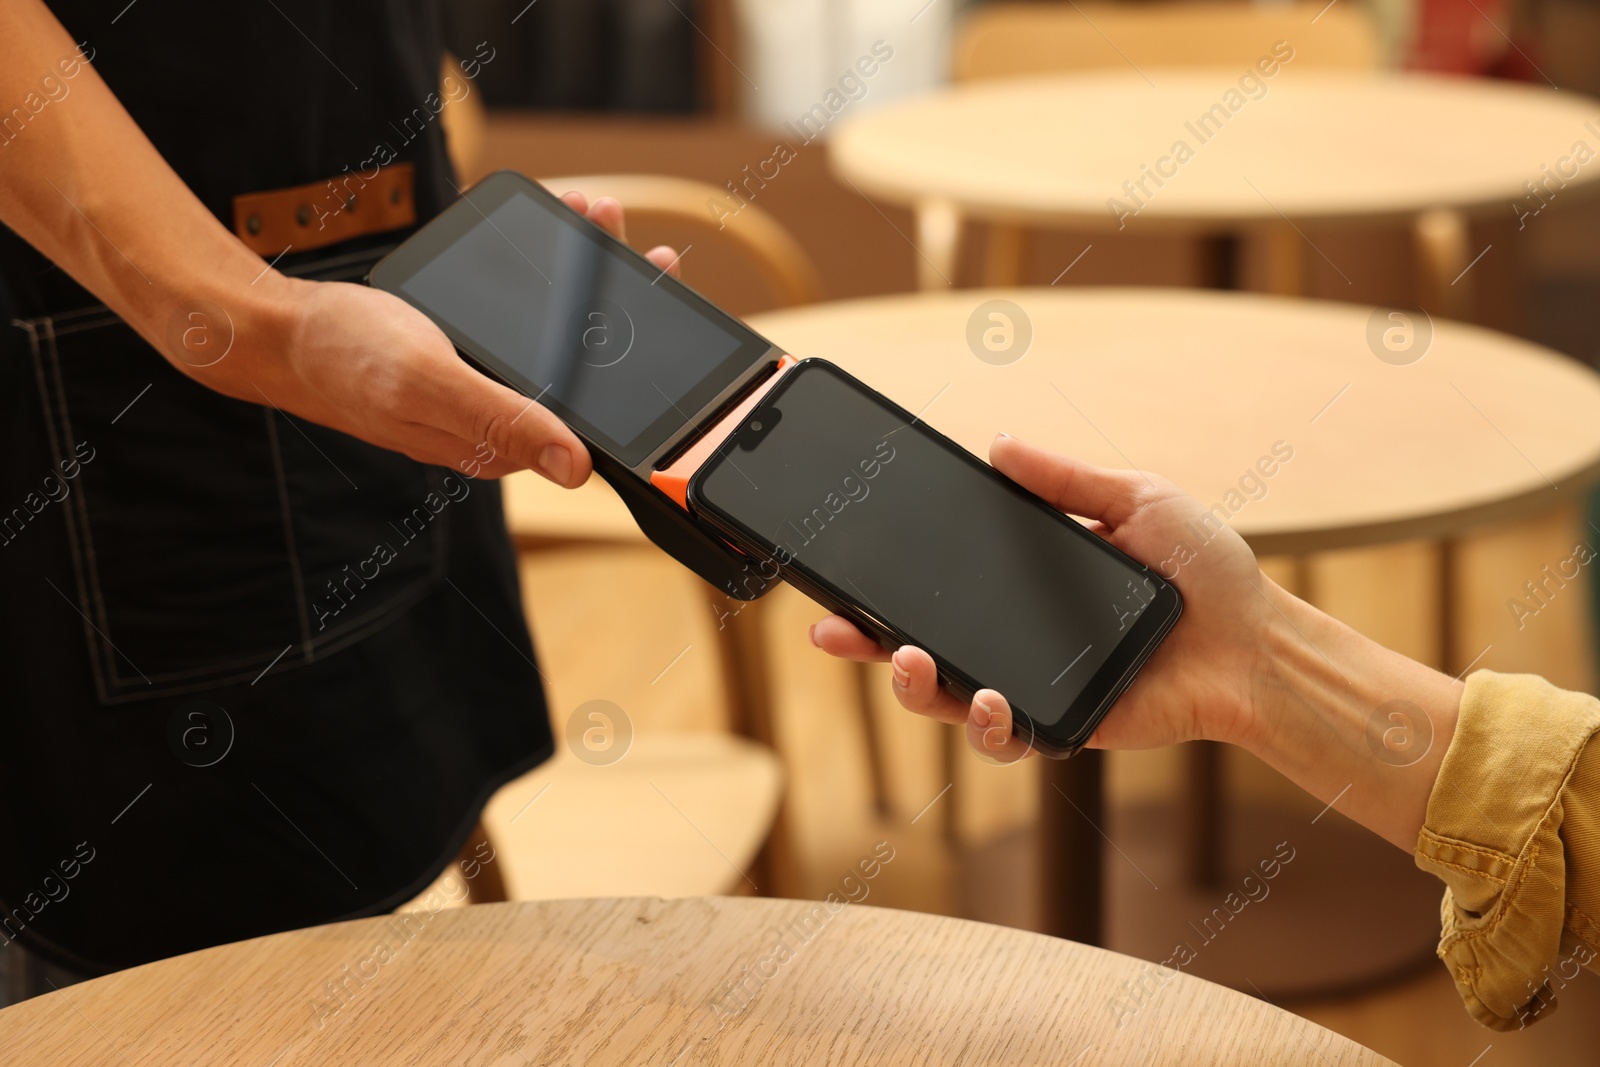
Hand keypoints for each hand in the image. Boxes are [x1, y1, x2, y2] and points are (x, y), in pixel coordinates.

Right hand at [192, 193, 681, 483]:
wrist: (277, 333)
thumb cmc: (345, 357)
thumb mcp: (428, 380)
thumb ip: (503, 419)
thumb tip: (577, 468)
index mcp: (502, 442)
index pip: (593, 407)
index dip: (631, 345)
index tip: (652, 276)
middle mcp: (502, 419)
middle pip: (581, 362)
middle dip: (611, 289)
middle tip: (618, 227)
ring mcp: (484, 387)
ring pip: (553, 333)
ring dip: (578, 271)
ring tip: (587, 211)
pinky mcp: (464, 359)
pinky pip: (517, 319)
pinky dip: (538, 276)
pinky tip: (545, 237)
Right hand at [810, 434, 1276, 761]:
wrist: (1257, 642)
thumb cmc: (1204, 571)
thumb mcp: (1135, 500)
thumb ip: (1065, 478)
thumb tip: (998, 442)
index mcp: (1026, 587)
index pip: (941, 583)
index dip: (886, 583)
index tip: (842, 573)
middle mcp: (1019, 639)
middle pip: (922, 646)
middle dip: (868, 642)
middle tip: (836, 629)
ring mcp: (1036, 687)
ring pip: (949, 702)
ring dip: (914, 687)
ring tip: (908, 660)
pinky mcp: (1064, 727)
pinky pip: (1007, 738)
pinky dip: (986, 724)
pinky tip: (988, 700)